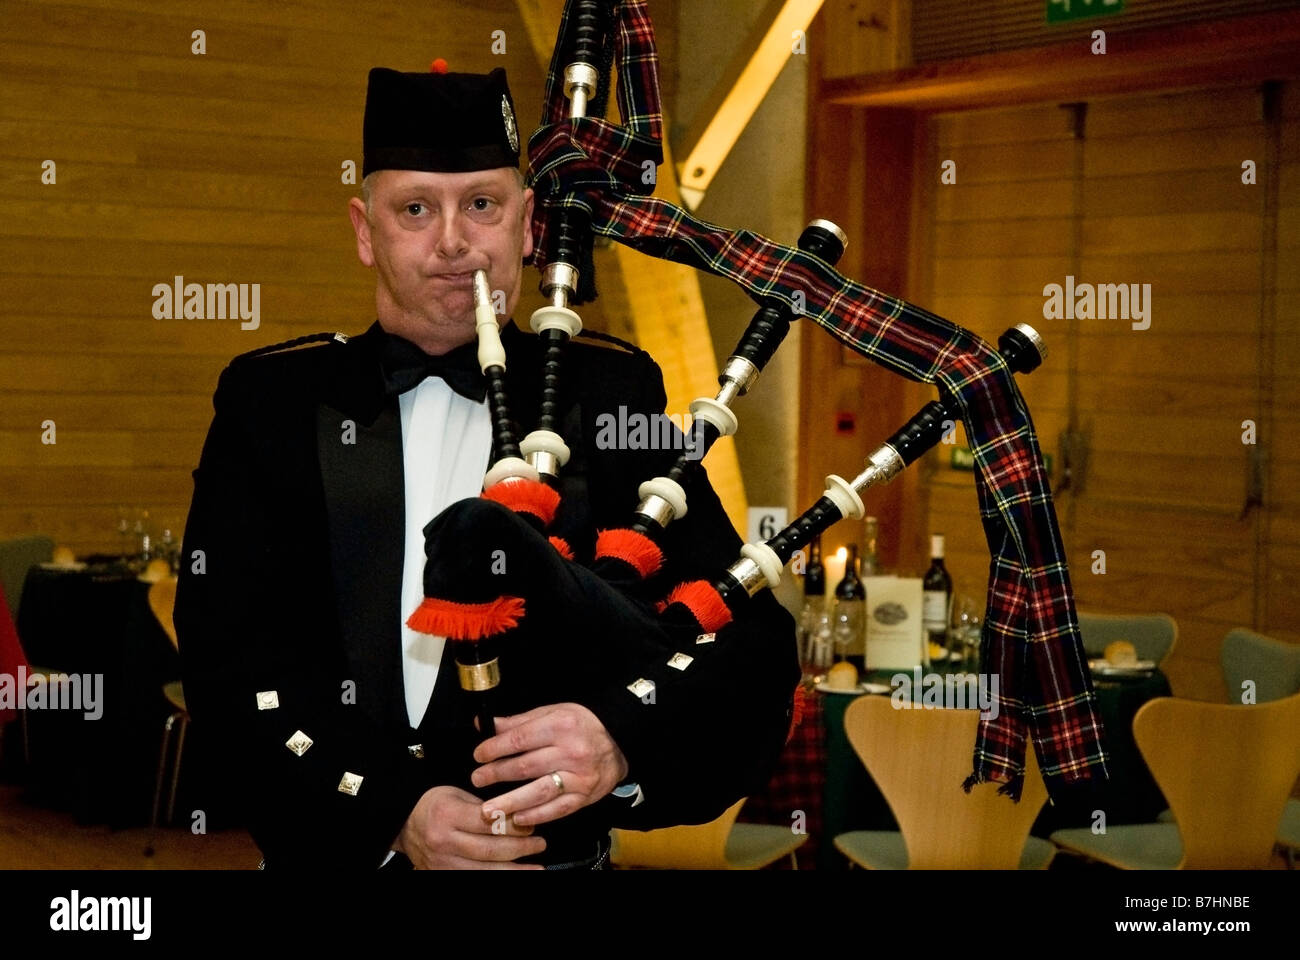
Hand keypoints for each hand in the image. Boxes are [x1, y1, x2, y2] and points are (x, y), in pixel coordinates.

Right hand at [394, 784, 544, 868]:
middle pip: (489, 849)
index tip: (532, 825)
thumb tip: (518, 816)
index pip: (488, 822)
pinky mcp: (441, 875)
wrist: (403, 825)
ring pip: (484, 871)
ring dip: (514, 871)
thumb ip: (484, 806)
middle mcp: (444, 841)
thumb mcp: (456, 794)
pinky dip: (495, 878)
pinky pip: (472, 879)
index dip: (514, 825)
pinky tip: (513, 875)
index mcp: (447, 814)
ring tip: (537, 868)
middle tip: (540, 844)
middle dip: (520, 848)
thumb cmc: (434, 805)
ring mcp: (441, 863)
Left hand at [471, 703, 628, 827]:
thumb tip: (487, 724)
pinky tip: (518, 818)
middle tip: (477, 779)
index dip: (495, 748)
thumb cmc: (582, 725)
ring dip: (511, 802)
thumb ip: (520, 721)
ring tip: (489, 809)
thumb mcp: (553, 712)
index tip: (479, 755)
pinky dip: (537, 815)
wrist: (620, 740)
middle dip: (497, 774)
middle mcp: (571, 752)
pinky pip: (558, 809)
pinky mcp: (585, 796)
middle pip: (526, 766)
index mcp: (561, 726)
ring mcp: (579, 776)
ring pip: (539, 792)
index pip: (520, 739)